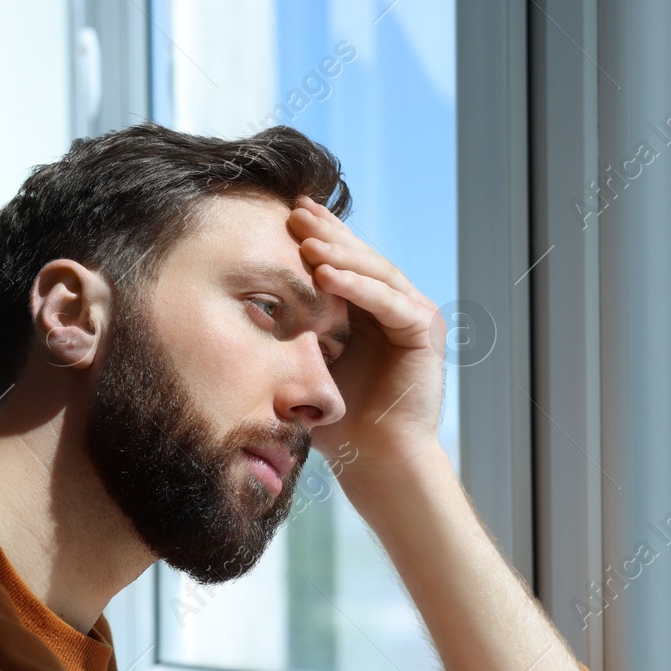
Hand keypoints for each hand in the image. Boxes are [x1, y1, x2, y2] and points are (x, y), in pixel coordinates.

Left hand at [286, 195, 446, 485]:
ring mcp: (414, 316)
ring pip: (375, 272)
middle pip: (360, 259)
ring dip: (339, 254)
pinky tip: (326, 275)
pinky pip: (388, 300)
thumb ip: (289, 336)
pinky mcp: (424, 331)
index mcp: (370, 312)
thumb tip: (245, 307)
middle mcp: (396, 307)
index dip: (318, 238)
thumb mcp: (305, 368)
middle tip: (295, 210)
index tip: (285, 214)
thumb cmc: (339, 424)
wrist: (374, 460)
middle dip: (327, 234)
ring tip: (305, 240)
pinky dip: (357, 286)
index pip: (343, 264)